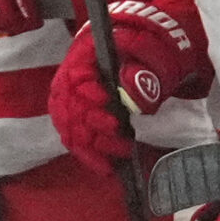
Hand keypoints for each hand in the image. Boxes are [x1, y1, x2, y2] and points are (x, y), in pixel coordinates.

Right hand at [47, 1, 210, 173]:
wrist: (141, 56)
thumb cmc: (143, 52)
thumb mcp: (149, 52)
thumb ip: (142, 70)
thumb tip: (133, 97)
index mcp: (85, 55)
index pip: (76, 75)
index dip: (87, 90)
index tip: (107, 100)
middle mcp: (71, 79)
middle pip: (70, 105)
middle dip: (93, 122)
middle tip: (119, 131)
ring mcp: (71, 101)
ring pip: (70, 127)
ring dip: (93, 144)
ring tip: (122, 151)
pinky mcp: (78, 120)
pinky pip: (75, 140)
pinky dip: (89, 155)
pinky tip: (107, 168)